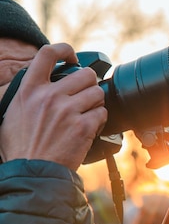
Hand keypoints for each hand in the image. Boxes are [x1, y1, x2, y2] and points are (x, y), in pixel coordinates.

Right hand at [0, 43, 106, 170]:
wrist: (31, 173)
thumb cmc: (21, 147)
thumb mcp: (12, 113)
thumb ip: (28, 95)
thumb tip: (41, 83)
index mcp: (29, 90)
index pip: (47, 54)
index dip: (65, 50)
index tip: (73, 58)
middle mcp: (49, 97)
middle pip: (86, 74)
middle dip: (89, 85)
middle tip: (85, 97)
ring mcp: (67, 111)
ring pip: (98, 93)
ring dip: (95, 104)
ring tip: (85, 115)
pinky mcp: (83, 127)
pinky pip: (102, 113)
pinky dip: (99, 121)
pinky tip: (88, 129)